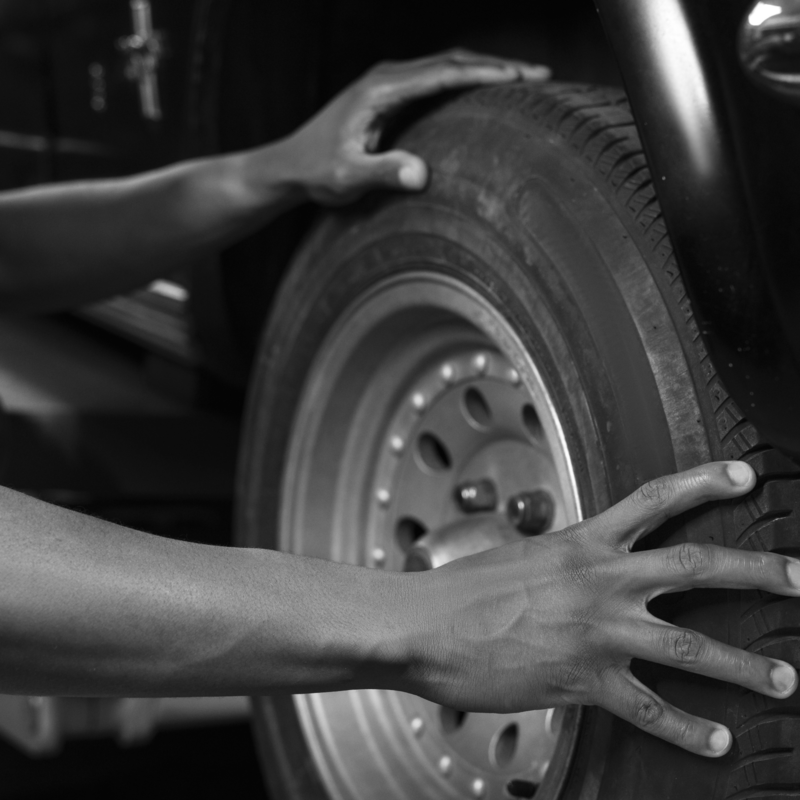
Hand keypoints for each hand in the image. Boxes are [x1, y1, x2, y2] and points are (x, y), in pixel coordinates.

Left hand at [281, 50, 549, 204]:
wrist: (290, 164)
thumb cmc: (316, 171)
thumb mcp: (346, 178)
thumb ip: (382, 173)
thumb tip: (421, 174)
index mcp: (381, 89)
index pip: (444, 73)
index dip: (485, 75)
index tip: (522, 78)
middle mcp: (387, 76)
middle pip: (453, 60)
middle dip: (499, 66)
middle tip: (541, 74)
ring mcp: (389, 82)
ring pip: (447, 65)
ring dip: (486, 69)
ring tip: (526, 79)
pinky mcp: (390, 94)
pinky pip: (437, 78)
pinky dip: (467, 79)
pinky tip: (487, 91)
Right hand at [408, 461, 799, 757]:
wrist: (425, 626)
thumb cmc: (465, 590)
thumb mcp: (523, 556)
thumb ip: (567, 560)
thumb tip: (587, 565)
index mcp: (582, 542)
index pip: (654, 500)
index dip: (703, 482)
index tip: (745, 475)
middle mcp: (600, 581)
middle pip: (696, 566)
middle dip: (756, 570)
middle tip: (798, 576)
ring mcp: (597, 631)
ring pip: (689, 646)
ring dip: (744, 666)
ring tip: (784, 679)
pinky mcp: (583, 680)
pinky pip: (649, 710)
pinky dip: (688, 729)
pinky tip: (717, 741)